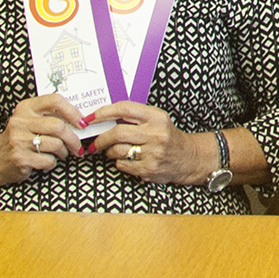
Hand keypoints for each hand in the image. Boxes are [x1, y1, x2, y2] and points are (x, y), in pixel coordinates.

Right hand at [0, 93, 88, 185]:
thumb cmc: (20, 138)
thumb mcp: (30, 120)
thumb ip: (50, 116)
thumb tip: (82, 120)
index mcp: (26, 107)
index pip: (55, 101)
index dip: (73, 112)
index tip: (82, 123)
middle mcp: (20, 121)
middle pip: (58, 126)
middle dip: (73, 139)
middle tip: (78, 147)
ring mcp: (18, 140)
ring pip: (56, 145)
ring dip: (63, 152)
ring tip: (60, 154)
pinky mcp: (19, 158)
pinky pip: (48, 160)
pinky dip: (52, 163)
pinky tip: (45, 161)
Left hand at [89, 102, 208, 184]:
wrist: (188, 157)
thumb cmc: (167, 136)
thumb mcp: (157, 120)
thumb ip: (135, 117)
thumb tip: (102, 118)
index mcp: (156, 117)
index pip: (124, 109)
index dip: (103, 113)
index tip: (90, 118)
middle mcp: (156, 133)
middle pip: (117, 133)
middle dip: (101, 139)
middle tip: (94, 143)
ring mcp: (153, 152)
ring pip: (117, 151)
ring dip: (109, 152)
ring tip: (112, 151)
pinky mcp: (148, 169)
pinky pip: (122, 165)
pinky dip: (119, 163)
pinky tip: (127, 160)